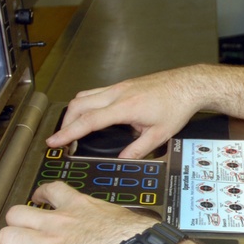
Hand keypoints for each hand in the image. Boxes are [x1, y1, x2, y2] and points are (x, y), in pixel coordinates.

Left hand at [0, 181, 153, 243]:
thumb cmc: (136, 240)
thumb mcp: (119, 216)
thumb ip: (105, 218)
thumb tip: (113, 225)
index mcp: (80, 207)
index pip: (51, 190)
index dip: (40, 196)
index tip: (39, 201)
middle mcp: (58, 222)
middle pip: (16, 213)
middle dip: (18, 226)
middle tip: (26, 238)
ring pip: (7, 237)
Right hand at [47, 70, 201, 158]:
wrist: (188, 84)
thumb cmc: (177, 104)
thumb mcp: (160, 134)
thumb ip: (138, 149)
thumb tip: (122, 159)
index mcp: (125, 107)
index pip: (89, 121)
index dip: (69, 132)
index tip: (55, 141)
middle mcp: (118, 93)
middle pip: (79, 105)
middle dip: (65, 123)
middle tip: (59, 139)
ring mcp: (119, 87)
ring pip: (84, 96)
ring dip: (73, 112)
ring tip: (70, 128)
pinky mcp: (122, 85)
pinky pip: (95, 92)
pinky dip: (85, 104)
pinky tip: (88, 114)